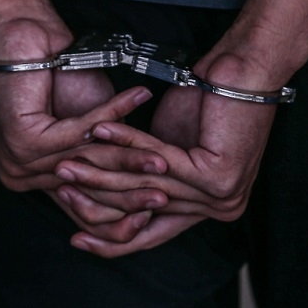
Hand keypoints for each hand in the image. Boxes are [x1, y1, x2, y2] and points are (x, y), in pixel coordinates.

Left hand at [0, 13, 163, 222]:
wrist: (25, 42)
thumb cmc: (57, 78)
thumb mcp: (92, 130)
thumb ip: (107, 158)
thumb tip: (139, 187)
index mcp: (33, 180)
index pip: (85, 210)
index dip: (124, 209)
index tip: (159, 202)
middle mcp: (21, 176)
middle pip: (88, 194)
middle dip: (133, 190)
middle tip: (167, 190)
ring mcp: (19, 161)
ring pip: (91, 164)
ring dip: (131, 158)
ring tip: (162, 158)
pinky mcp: (24, 140)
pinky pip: (81, 134)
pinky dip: (113, 117)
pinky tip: (138, 105)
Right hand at [57, 52, 277, 257]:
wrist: (246, 71)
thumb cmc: (210, 101)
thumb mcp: (170, 148)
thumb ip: (149, 176)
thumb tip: (112, 196)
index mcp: (212, 208)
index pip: (155, 234)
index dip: (111, 236)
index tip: (76, 236)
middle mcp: (221, 208)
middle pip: (144, 212)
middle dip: (98, 200)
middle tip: (61, 188)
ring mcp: (222, 196)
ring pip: (146, 186)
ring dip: (102, 171)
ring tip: (68, 162)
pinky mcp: (217, 176)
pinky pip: (159, 161)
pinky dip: (125, 145)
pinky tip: (98, 132)